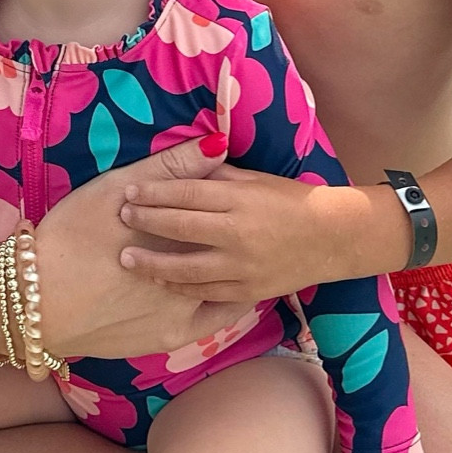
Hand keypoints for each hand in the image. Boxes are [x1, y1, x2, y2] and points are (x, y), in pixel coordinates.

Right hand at [35, 139, 247, 357]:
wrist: (40, 299)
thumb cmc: (74, 234)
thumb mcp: (116, 189)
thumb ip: (169, 168)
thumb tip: (217, 144)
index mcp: (181, 232)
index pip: (218, 205)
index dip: (223, 190)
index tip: (222, 180)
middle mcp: (192, 273)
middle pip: (226, 245)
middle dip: (230, 228)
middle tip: (225, 213)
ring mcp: (185, 311)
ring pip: (224, 281)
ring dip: (229, 261)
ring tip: (228, 245)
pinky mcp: (172, 337)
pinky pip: (212, 318)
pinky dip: (222, 299)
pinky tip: (223, 287)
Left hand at [115, 170, 384, 302]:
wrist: (330, 238)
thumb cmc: (289, 199)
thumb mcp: (255, 178)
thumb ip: (218, 174)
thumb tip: (185, 161)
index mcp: (238, 199)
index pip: (186, 193)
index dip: (154, 192)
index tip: (129, 191)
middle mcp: (237, 232)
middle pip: (181, 226)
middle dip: (147, 222)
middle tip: (121, 217)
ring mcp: (242, 266)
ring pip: (188, 267)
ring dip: (154, 262)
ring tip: (128, 257)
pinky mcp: (248, 290)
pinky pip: (207, 291)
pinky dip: (181, 287)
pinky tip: (161, 281)